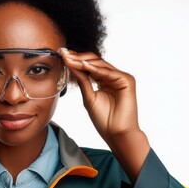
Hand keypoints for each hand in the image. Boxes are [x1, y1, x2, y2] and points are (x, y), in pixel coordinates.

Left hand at [58, 48, 149, 182]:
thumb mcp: (88, 96)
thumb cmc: (103, 119)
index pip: (89, 65)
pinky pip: (109, 72)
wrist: (116, 133)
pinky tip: (84, 66)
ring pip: (100, 64)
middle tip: (63, 54)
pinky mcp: (127, 81)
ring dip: (83, 61)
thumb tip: (70, 65)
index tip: (62, 55)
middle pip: (94, 61)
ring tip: (69, 59)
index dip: (75, 60)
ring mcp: (120, 77)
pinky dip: (96, 69)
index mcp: (103, 79)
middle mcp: (113, 76)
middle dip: (78, 57)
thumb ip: (82, 80)